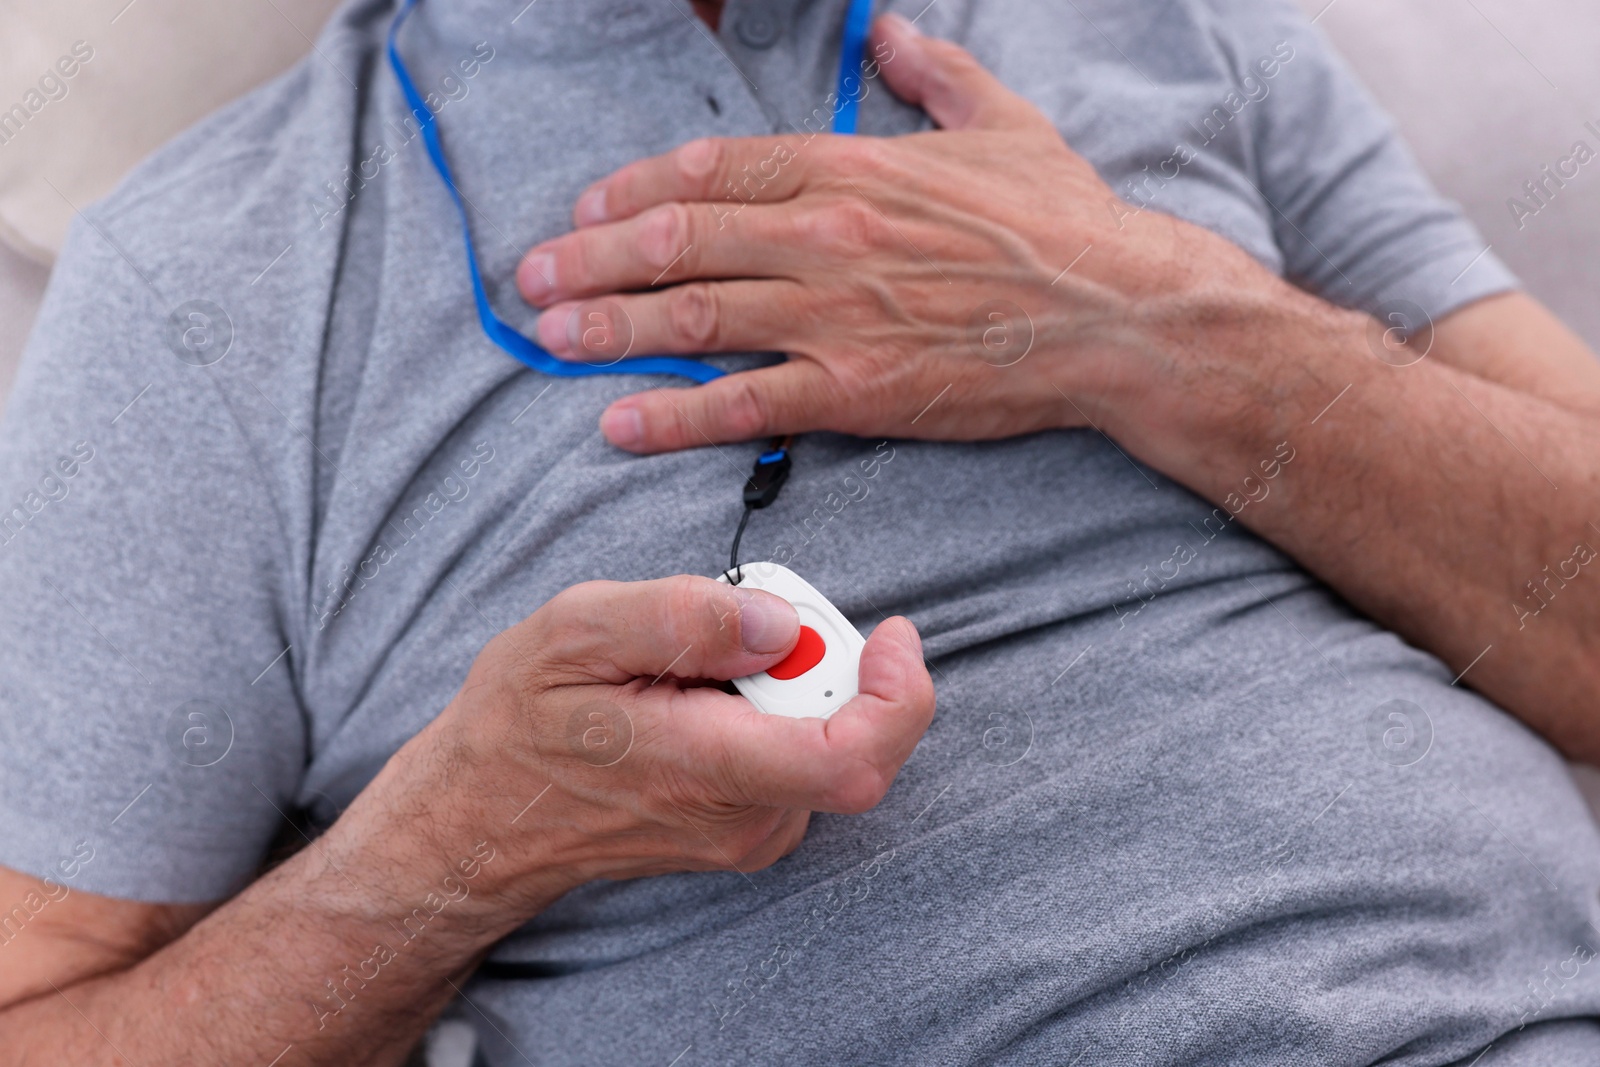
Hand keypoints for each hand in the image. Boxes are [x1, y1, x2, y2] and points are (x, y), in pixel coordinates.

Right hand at [389, 575, 932, 913]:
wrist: (480, 819)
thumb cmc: (519, 722)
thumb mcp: (577, 632)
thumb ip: (684, 619)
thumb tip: (781, 623)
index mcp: (709, 771)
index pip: (854, 758)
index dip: (899, 693)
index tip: (892, 633)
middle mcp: (747, 820)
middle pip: (850, 730)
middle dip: (814, 655)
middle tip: (730, 624)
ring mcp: (751, 834)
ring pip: (824, 738)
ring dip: (786, 682)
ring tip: (691, 667)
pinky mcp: (750, 830)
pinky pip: (799, 754)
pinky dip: (772, 709)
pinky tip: (699, 697)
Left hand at [516, 13, 1282, 452]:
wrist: (1118, 314)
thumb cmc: (1062, 222)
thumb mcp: (1002, 121)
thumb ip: (932, 74)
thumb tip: (891, 32)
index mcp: (851, 165)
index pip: (714, 168)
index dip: (637, 189)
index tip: (590, 207)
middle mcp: (826, 234)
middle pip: (678, 239)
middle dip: (591, 258)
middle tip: (534, 279)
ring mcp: (835, 314)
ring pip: (692, 316)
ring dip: (609, 328)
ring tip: (551, 340)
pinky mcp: (856, 391)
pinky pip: (743, 403)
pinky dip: (672, 415)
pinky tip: (618, 424)